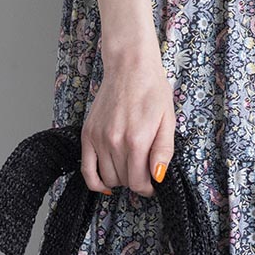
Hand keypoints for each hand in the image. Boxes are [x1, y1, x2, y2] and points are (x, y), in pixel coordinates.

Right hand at [80, 41, 175, 197]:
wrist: (129, 66)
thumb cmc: (151, 90)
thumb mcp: (168, 120)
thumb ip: (163, 151)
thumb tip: (158, 176)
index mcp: (137, 140)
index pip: (139, 183)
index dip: (148, 188)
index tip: (153, 185)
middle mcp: (115, 142)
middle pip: (124, 181)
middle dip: (136, 181)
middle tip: (143, 170)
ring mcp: (98, 139)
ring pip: (108, 178)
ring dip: (120, 179)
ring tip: (129, 167)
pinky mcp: (88, 134)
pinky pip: (86, 170)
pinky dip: (95, 182)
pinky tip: (105, 183)